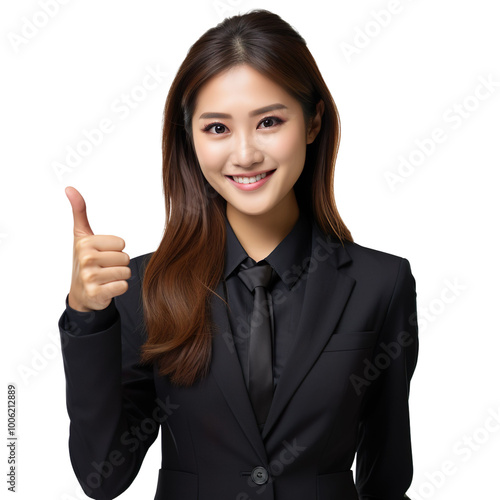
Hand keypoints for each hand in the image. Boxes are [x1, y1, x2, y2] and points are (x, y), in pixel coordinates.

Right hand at [65, 186, 130, 311]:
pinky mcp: (96, 293)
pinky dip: (119, 288)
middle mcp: (86, 259)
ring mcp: (90, 278)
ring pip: (126, 272)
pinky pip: (123, 286)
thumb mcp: (81, 236)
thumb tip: (70, 188)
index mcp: (86, 243)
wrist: (80, 293)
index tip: (103, 254)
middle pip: (125, 258)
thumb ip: (79, 212)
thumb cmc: (85, 261)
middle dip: (119, 264)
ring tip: (106, 277)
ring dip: (119, 276)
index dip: (116, 250)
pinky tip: (107, 287)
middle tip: (105, 267)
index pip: (121, 244)